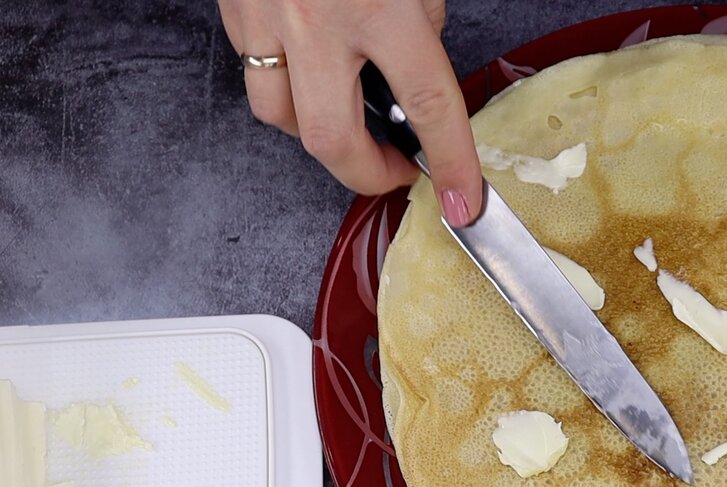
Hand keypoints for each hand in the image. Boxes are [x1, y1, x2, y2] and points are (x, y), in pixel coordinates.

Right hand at [217, 0, 481, 225]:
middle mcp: (318, 21)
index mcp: (380, 6)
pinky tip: (310, 73)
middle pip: (332, 139)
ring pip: (279, 117)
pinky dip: (286, 88)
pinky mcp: (235, 10)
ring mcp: (268, 18)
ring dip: (317, 134)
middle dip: (366, 175)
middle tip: (396, 172)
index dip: (452, 163)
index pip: (430, 104)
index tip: (466, 201)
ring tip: (351, 120)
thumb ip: (421, 17)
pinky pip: (256, 74)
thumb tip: (416, 64)